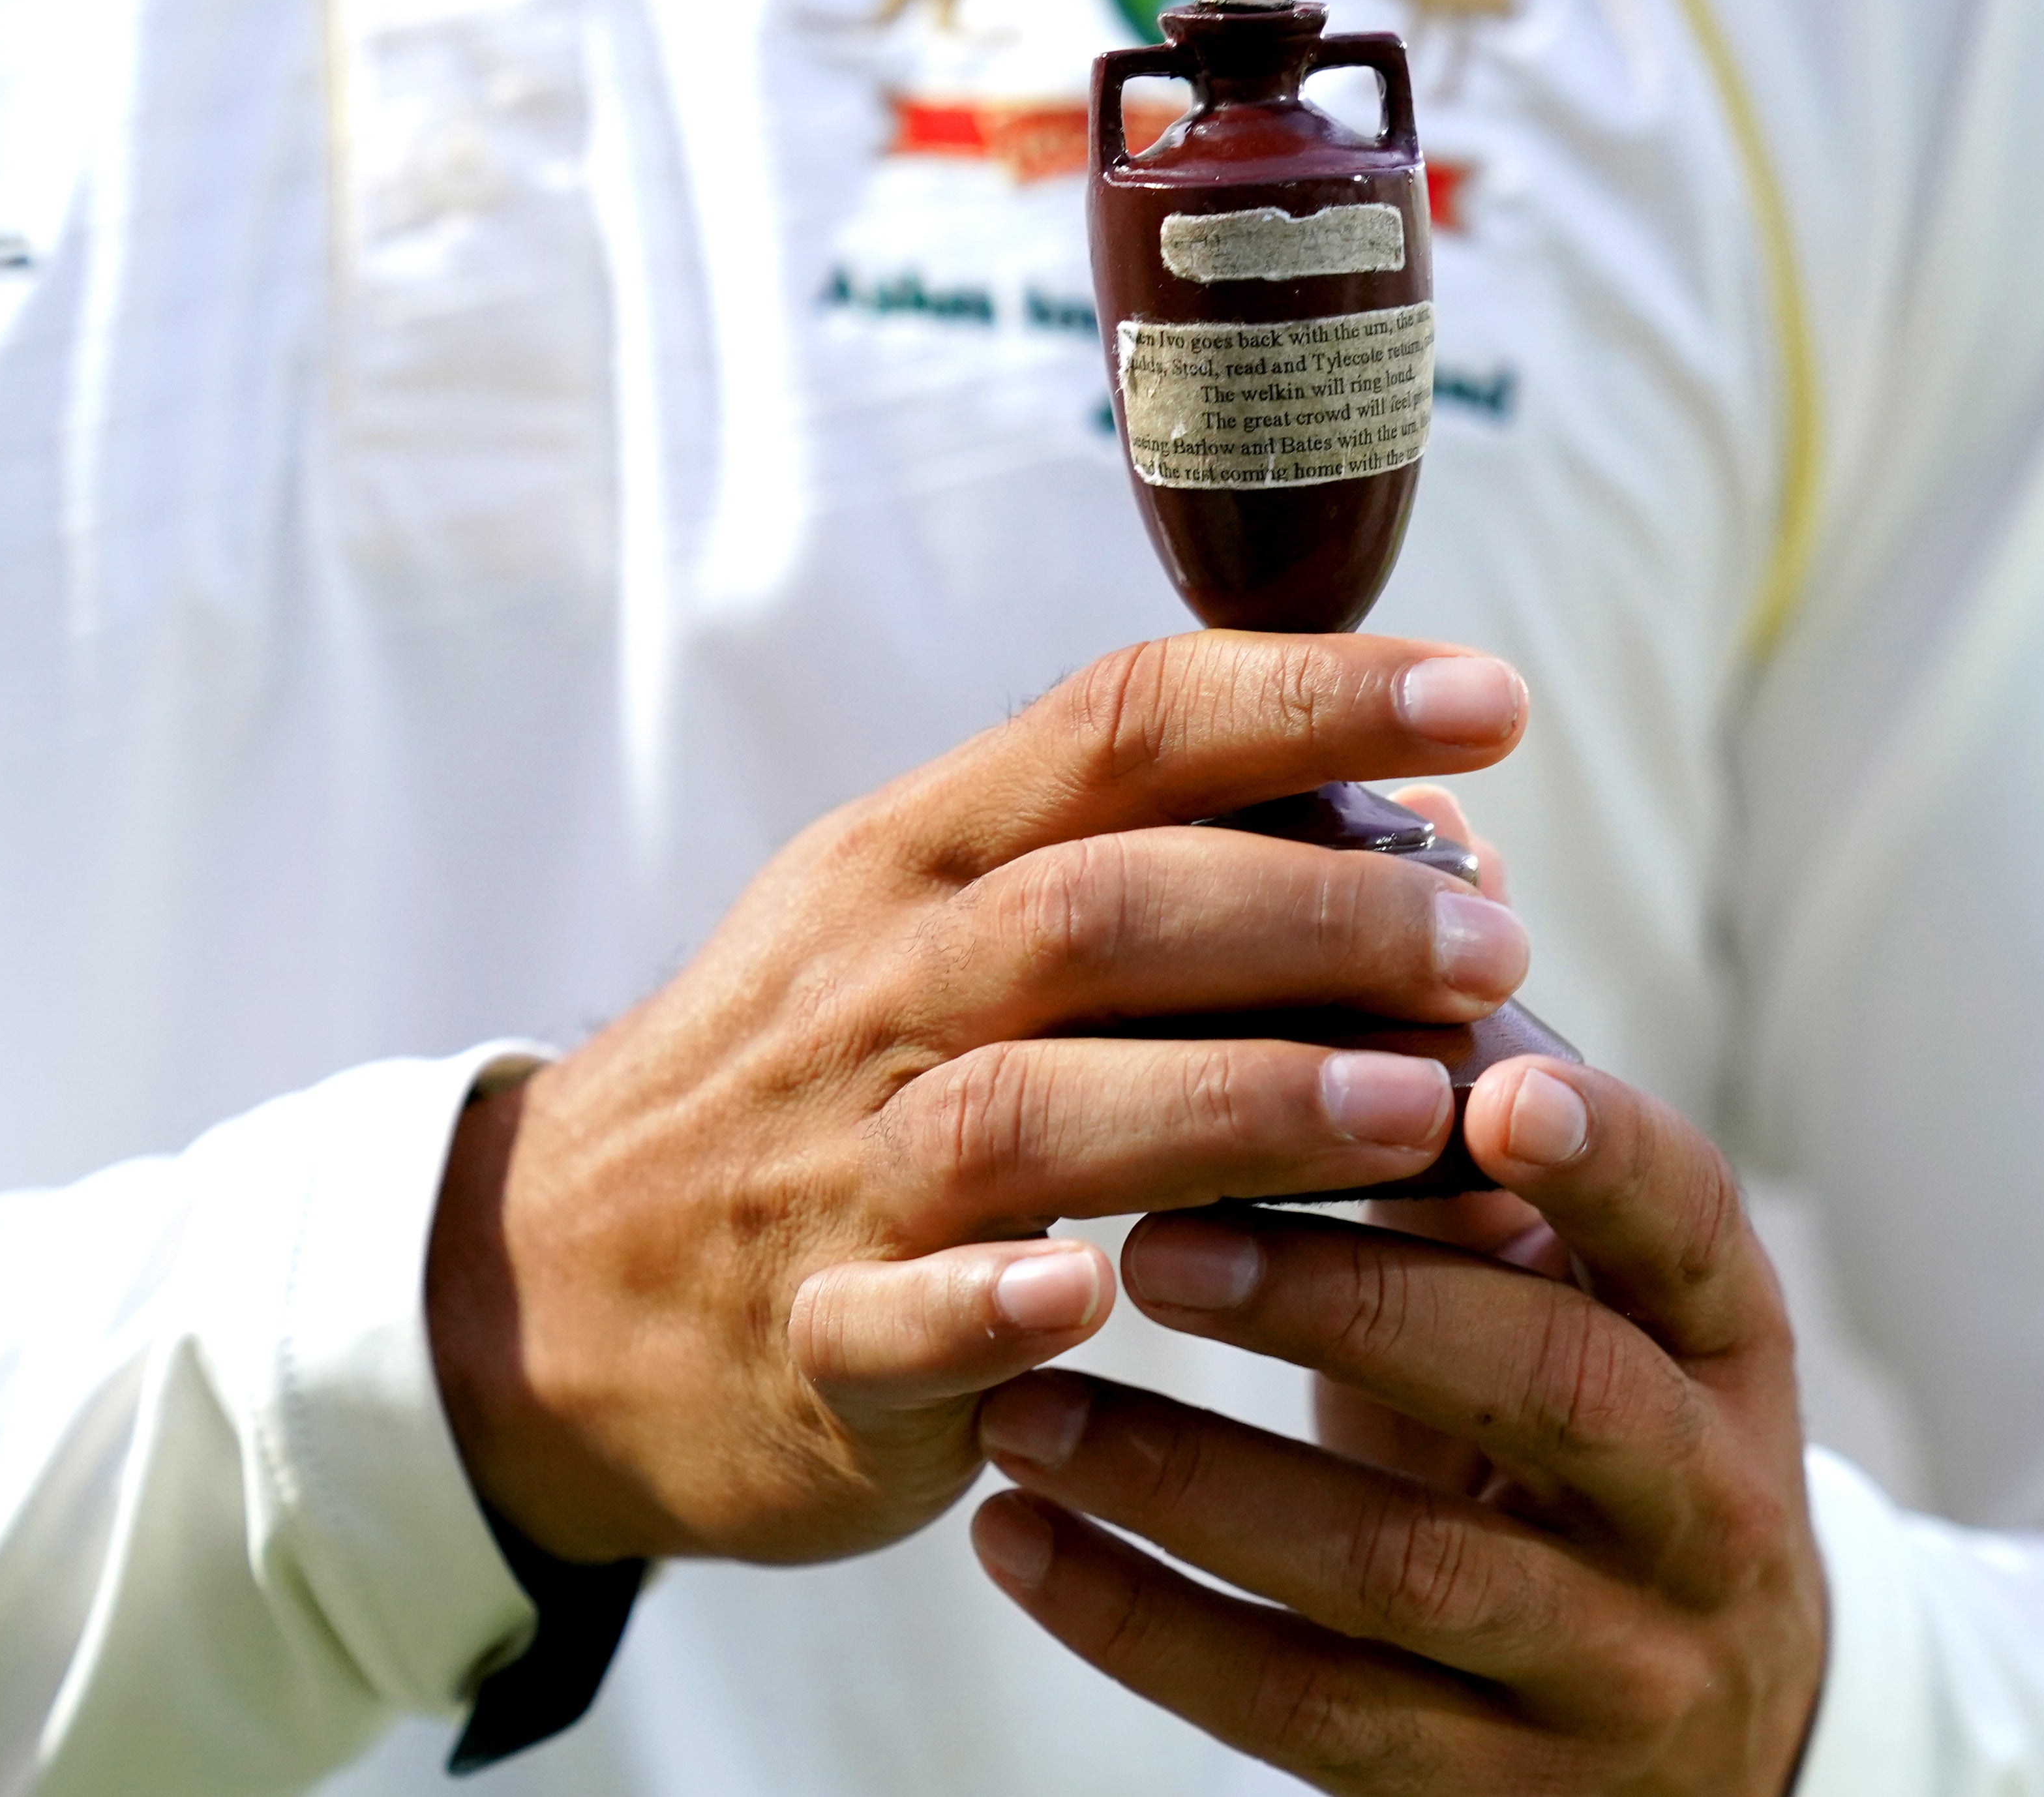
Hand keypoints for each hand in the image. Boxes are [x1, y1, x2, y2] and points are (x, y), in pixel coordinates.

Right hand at [425, 632, 1535, 1564]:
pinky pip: (891, 1317)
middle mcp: (875, 988)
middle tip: (1495, 947)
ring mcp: (829, 1167)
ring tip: (1412, 1112)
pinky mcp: (806, 1343)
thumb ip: (1150, 873)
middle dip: (1316, 913)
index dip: (1309, 700)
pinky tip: (1095, 1303)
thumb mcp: (931, 928)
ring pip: (1025, 1109)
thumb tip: (1425, 834)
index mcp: (918, 864)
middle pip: (1099, 909)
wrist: (548, 1280)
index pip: (1120, 726)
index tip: (1491, 701)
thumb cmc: (816, 1084)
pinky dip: (989, 1306)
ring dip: (1227, 1101)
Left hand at [969, 1057, 1823, 1795]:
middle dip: (1348, 1302)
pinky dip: (1147, 1624)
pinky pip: (1310, 1711)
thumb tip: (1382, 840)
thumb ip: (1482, 1116)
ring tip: (1026, 1404)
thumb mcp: (1574, 1286)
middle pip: (1547, 1389)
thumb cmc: (1568, 1413)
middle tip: (1157, 1239)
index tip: (1481, 1081)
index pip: (1684, 1223)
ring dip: (1194, 1477)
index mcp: (1721, 1335)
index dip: (1599, 1156)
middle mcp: (1702, 1498)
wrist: (1687, 1717)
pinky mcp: (1503, 1795)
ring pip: (1407, 1568)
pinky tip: (1016, 1537)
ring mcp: (1616, 1662)